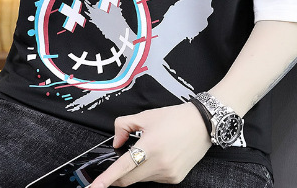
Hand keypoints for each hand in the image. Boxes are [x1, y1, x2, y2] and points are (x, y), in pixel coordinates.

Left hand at [89, 102, 211, 186]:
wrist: (203, 124)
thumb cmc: (175, 118)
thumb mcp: (146, 116)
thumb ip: (124, 126)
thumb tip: (116, 142)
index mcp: (150, 146)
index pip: (122, 167)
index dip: (106, 179)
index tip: (93, 187)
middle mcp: (159, 164)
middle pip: (128, 179)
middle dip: (117, 176)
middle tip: (117, 164)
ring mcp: (168, 174)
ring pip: (141, 180)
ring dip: (136, 170)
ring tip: (148, 151)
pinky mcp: (175, 179)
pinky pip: (154, 179)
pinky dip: (149, 171)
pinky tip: (158, 156)